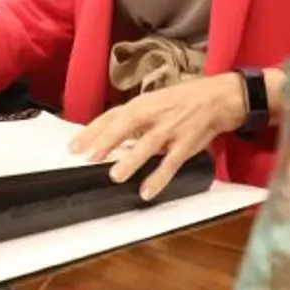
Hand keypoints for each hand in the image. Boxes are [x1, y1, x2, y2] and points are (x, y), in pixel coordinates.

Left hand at [69, 74, 247, 200]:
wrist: (217, 98)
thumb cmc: (180, 102)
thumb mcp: (153, 103)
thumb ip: (131, 120)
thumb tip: (105, 138)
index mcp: (142, 103)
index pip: (111, 116)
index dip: (92, 131)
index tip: (73, 147)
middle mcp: (153, 114)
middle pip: (126, 125)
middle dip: (106, 141)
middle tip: (88, 157)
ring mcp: (170, 129)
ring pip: (148, 145)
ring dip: (131, 160)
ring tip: (115, 176)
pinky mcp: (185, 144)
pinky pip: (171, 163)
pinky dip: (159, 178)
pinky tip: (147, 191)